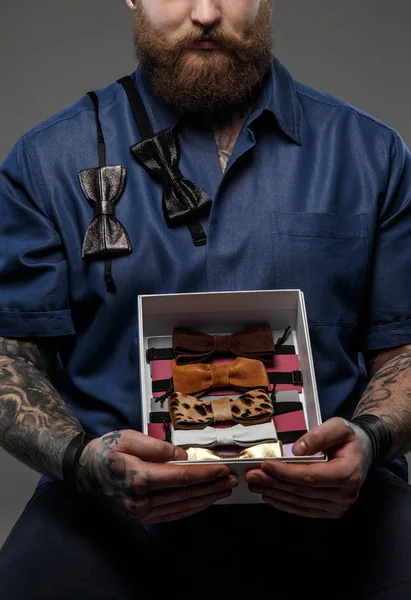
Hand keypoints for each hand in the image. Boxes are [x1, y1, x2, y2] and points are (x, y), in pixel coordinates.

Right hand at [77, 429, 237, 523]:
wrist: (86, 470)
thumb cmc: (108, 450)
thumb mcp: (130, 437)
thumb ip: (158, 447)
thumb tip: (183, 456)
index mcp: (138, 478)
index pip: (180, 478)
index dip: (205, 474)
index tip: (223, 469)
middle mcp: (140, 500)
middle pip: (185, 494)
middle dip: (211, 487)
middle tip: (231, 480)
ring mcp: (140, 512)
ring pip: (182, 507)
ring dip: (206, 499)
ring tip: (224, 490)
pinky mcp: (142, 517)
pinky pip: (173, 513)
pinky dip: (191, 507)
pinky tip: (204, 501)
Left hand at [245, 417, 372, 518]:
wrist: (364, 452)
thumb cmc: (350, 438)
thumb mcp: (339, 427)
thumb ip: (319, 436)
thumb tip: (297, 450)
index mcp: (347, 473)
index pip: (310, 476)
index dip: (285, 472)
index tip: (265, 465)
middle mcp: (345, 494)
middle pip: (301, 490)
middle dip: (273, 482)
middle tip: (251, 476)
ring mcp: (339, 505)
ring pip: (300, 501)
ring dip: (275, 493)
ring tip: (255, 484)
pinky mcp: (332, 510)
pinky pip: (304, 509)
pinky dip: (285, 503)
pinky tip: (271, 496)